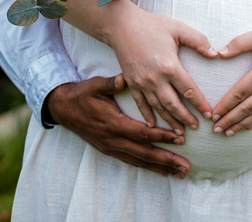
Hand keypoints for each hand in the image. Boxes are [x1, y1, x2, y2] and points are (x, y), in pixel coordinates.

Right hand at [45, 76, 190, 177]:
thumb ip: (111, 83)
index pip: (141, 133)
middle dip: (167, 160)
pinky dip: (149, 167)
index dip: (161, 136)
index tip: (179, 137)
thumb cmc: (82, 95)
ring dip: (161, 168)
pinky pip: (133, 161)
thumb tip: (125, 78)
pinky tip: (162, 171)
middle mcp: (114, 140)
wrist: (65, 110)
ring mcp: (112, 148)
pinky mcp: (111, 151)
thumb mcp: (95, 85)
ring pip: (140, 161)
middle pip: (144, 153)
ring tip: (180, 173)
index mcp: (113, 124)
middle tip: (186, 167)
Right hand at [108, 4, 217, 132]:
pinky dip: (147, 116)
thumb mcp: (178, 28)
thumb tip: (215, 54)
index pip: (189, 90)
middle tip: (196, 128)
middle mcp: (155, 79)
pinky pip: (141, 104)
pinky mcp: (132, 83)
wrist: (122, 25)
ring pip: (158, 108)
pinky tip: (153, 125)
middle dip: (186, 118)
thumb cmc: (152, 25)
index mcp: (169, 66)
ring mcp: (142, 83)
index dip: (200, 104)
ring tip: (179, 132)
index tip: (208, 114)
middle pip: (174, 105)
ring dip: (170, 121)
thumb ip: (198, 41)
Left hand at [211, 19, 251, 136]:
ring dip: (242, 125)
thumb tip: (219, 53)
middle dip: (229, 120)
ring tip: (229, 132)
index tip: (213, 115)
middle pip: (246, 109)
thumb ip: (239, 43)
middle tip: (216, 129)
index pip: (238, 94)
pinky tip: (249, 126)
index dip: (224, 106)